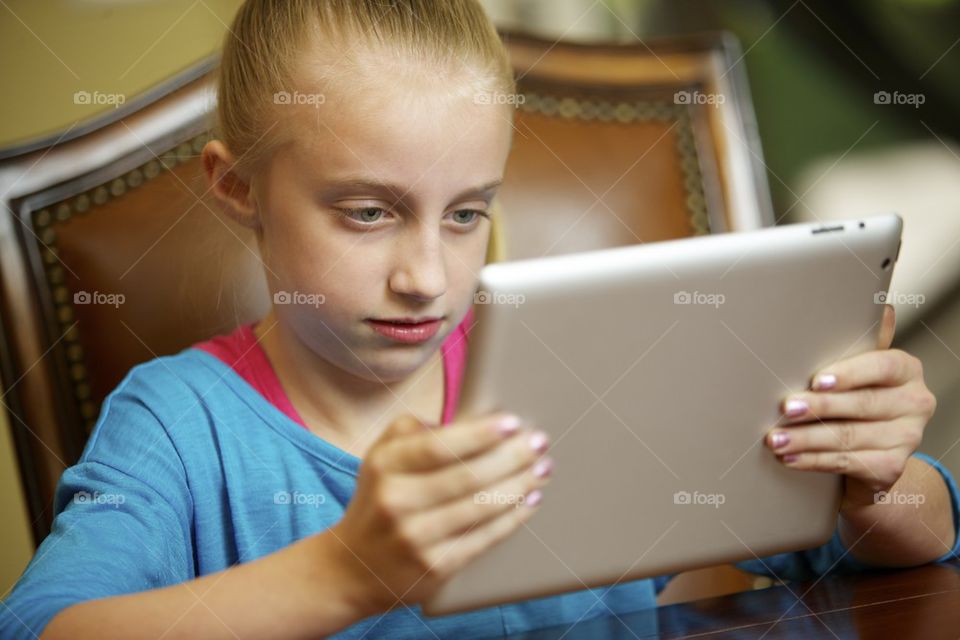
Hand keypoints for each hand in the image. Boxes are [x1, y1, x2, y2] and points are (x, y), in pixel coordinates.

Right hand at [326, 412, 552, 615]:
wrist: (353, 569)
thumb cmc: (379, 499)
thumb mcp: (381, 457)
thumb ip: (414, 431)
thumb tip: (470, 418)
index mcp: (385, 465)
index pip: (438, 445)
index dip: (480, 434)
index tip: (512, 422)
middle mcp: (396, 501)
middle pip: (468, 475)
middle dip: (512, 457)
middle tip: (539, 443)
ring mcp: (415, 537)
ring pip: (482, 506)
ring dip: (520, 485)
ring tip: (542, 469)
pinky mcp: (434, 567)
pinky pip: (484, 538)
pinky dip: (512, 517)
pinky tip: (529, 501)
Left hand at [764, 304, 936, 507]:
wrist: (871, 453)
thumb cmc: (857, 399)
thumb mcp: (859, 370)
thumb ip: (862, 343)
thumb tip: (879, 307)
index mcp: (906, 370)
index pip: (882, 366)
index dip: (849, 373)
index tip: (817, 380)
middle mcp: (915, 402)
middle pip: (863, 404)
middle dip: (819, 408)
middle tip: (786, 408)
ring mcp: (908, 438)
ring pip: (849, 437)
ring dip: (806, 439)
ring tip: (776, 438)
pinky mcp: (892, 468)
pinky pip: (847, 463)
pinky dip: (813, 461)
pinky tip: (790, 458)